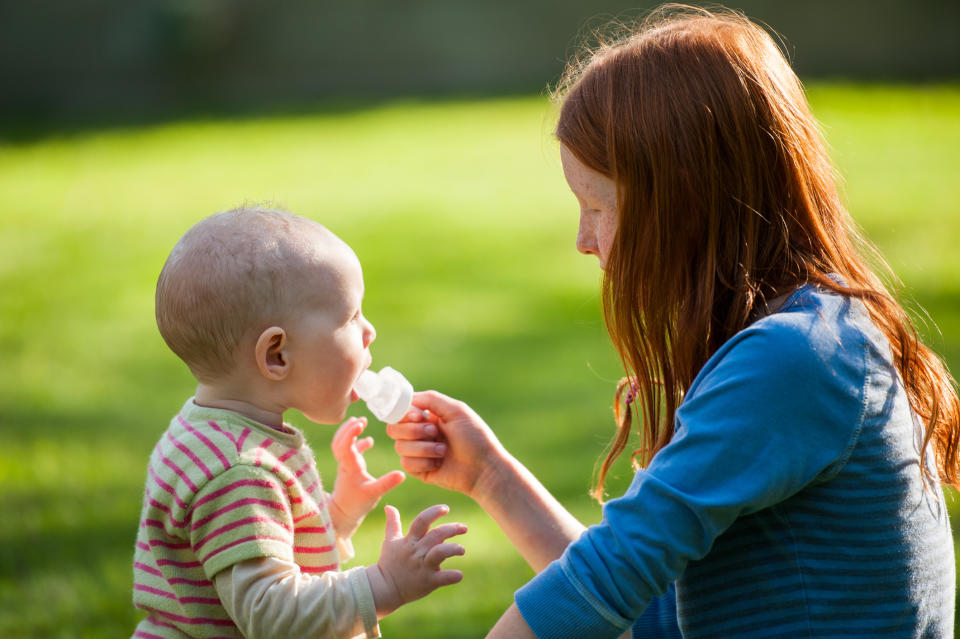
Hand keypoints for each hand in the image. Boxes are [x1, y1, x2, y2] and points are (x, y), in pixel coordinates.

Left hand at [330, 417, 405, 539]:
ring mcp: (344, 465)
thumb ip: (387, 483)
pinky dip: (356, 443)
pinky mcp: (347, 468)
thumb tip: (402, 474)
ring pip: (341, 444)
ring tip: (359, 421)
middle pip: (339, 441)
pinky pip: (349, 451)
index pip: (345, 445)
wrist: (342, 514)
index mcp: (350, 467)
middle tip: (360, 419)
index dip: (351, 432)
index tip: (360, 422)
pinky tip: (369, 440)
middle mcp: (344, 463)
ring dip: (348, 432)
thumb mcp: (374, 494)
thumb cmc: (357, 504)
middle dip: (348, 428)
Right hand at [365, 504, 465, 616]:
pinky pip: (443, 578)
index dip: (434, 512)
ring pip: (440, 553)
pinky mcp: (428, 582)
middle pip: (437, 535)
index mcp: (410, 541)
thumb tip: (388, 506)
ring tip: (461, 550)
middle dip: (452, 529)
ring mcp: (423, 567)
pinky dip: (453, 576)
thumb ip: (393, 523)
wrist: (384, 589)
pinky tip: (459, 575)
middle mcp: (417, 551)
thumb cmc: (389, 563)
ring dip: (453, 549)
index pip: (422, 521)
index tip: (446, 508)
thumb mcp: (390, 541)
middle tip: (464, 528)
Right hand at [386, 390, 506, 498]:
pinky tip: (439, 464)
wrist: (484, 468)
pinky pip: (406, 464)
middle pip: (394, 429)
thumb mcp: (456, 411)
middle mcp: (421, 433)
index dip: (404, 414)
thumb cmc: (475, 437)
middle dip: (413, 431)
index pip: (401, 412)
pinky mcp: (420, 470)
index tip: (419, 417)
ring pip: (400, 446)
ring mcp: (419, 452)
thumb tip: (409, 398)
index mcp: (429, 417)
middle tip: (434, 433)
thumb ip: (431, 400)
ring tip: (443, 450)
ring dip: (423, 448)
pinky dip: (423, 462)